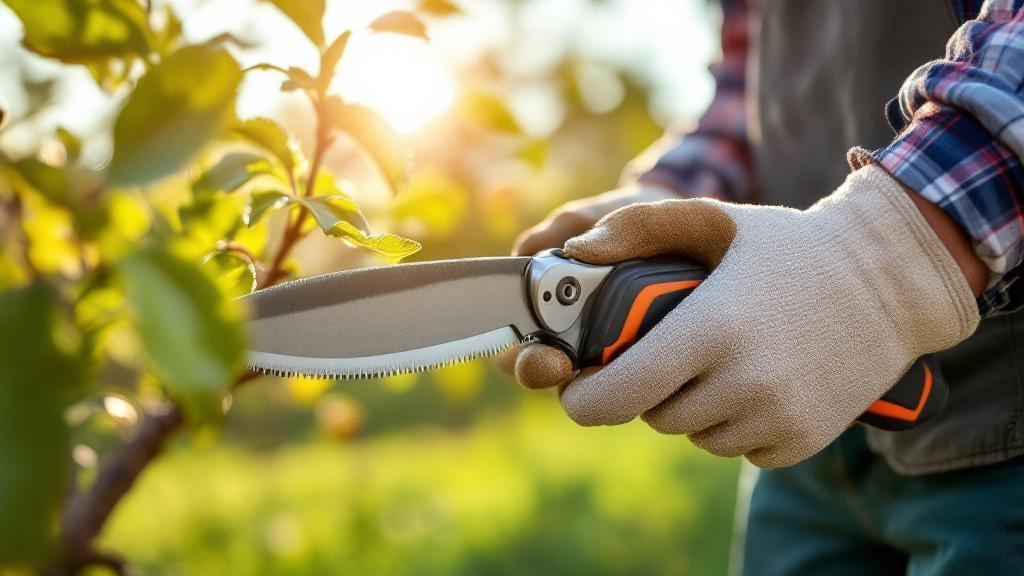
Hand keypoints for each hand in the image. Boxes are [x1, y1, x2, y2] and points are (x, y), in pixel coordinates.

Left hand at [514, 166, 978, 467]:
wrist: (891, 279)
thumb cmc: (789, 248)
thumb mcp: (714, 220)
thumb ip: (638, 227)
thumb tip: (574, 251)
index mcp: (710, 328)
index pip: (616, 396)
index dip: (586, 397)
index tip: (581, 385)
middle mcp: (744, 382)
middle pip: (654, 415)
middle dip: (648, 389)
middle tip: (669, 353)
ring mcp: (777, 417)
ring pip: (695, 435)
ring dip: (693, 408)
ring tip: (720, 362)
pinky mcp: (803, 440)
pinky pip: (740, 450)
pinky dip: (737, 425)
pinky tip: (757, 383)